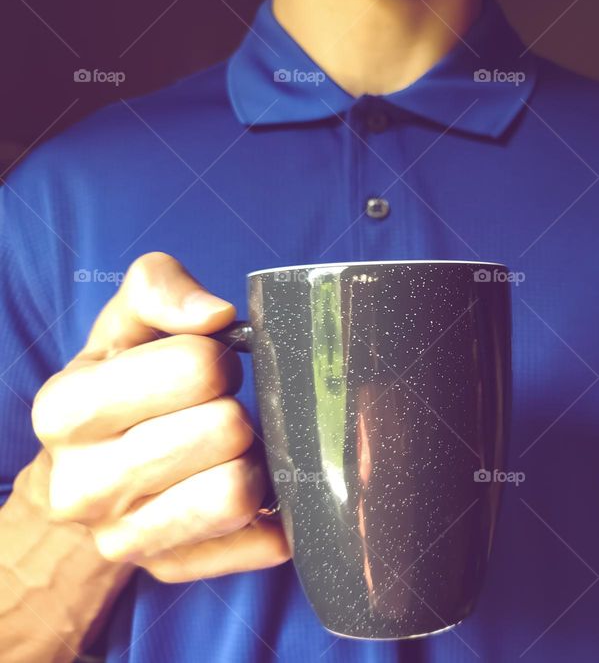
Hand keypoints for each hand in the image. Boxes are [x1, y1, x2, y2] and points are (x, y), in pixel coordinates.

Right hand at [32, 253, 289, 581]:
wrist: (92, 473)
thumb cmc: (122, 383)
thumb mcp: (126, 322)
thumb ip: (160, 289)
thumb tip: (215, 315)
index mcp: (65, 410)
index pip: (197, 368)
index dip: (219, 358)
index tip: (209, 367)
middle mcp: (82, 487)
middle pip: (225, 429)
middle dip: (237, 409)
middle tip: (222, 410)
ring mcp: (124, 540)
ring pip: (240, 492)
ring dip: (256, 459)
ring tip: (234, 449)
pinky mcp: (173, 569)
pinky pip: (263, 540)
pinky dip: (273, 508)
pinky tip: (249, 487)